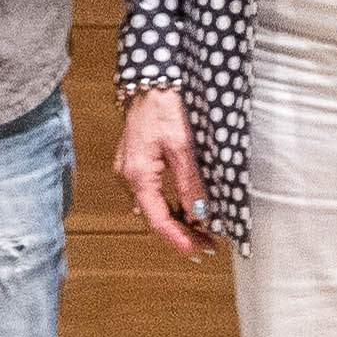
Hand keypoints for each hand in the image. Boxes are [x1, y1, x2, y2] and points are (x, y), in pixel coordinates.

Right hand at [112, 87, 213, 259]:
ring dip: (176, 222)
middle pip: (153, 217)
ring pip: (152, 208)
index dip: (178, 239)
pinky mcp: (135, 165)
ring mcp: (129, 171)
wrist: (150, 84)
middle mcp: (128, 177)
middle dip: (180, 234)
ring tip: (203, 233)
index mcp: (137, 175)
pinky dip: (169, 207)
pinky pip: (151, 195)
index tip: (197, 252)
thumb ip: (190, 183)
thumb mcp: (183, 147)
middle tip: (208, 246)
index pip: (157, 219)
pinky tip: (187, 211)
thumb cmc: (164, 109)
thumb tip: (200, 215)